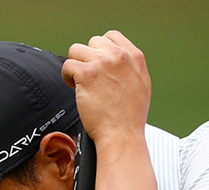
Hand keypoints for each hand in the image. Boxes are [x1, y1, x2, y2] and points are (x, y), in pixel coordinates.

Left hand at [61, 30, 151, 145]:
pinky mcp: (86, 74)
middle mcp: (118, 56)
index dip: (100, 49)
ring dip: (75, 65)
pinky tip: (74, 88)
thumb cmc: (130, 117)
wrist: (122, 134)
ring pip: (76, 50)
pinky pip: (67, 65)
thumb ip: (129, 67)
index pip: (111, 36)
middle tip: (89, 77)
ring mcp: (102, 63)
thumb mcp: (141, 84)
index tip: (97, 63)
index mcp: (134, 56)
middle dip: (87, 58)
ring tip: (80, 82)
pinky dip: (67, 77)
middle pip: (92, 42)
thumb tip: (116, 60)